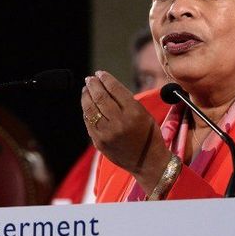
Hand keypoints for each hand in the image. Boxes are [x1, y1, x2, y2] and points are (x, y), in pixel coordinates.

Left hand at [81, 71, 170, 192]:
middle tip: (90, 79)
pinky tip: (87, 105)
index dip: (106, 79)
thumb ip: (126, 100)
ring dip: (86, 96)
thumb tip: (107, 86)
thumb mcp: (143, 114)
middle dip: (93, 85)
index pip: (115, 90)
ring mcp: (107, 133)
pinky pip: (89, 122)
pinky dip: (86, 111)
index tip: (100, 73)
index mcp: (134, 113)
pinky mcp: (99, 142)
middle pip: (100, 97)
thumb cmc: (148, 135)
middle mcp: (119, 122)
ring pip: (90, 109)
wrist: (148, 162)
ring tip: (86, 89)